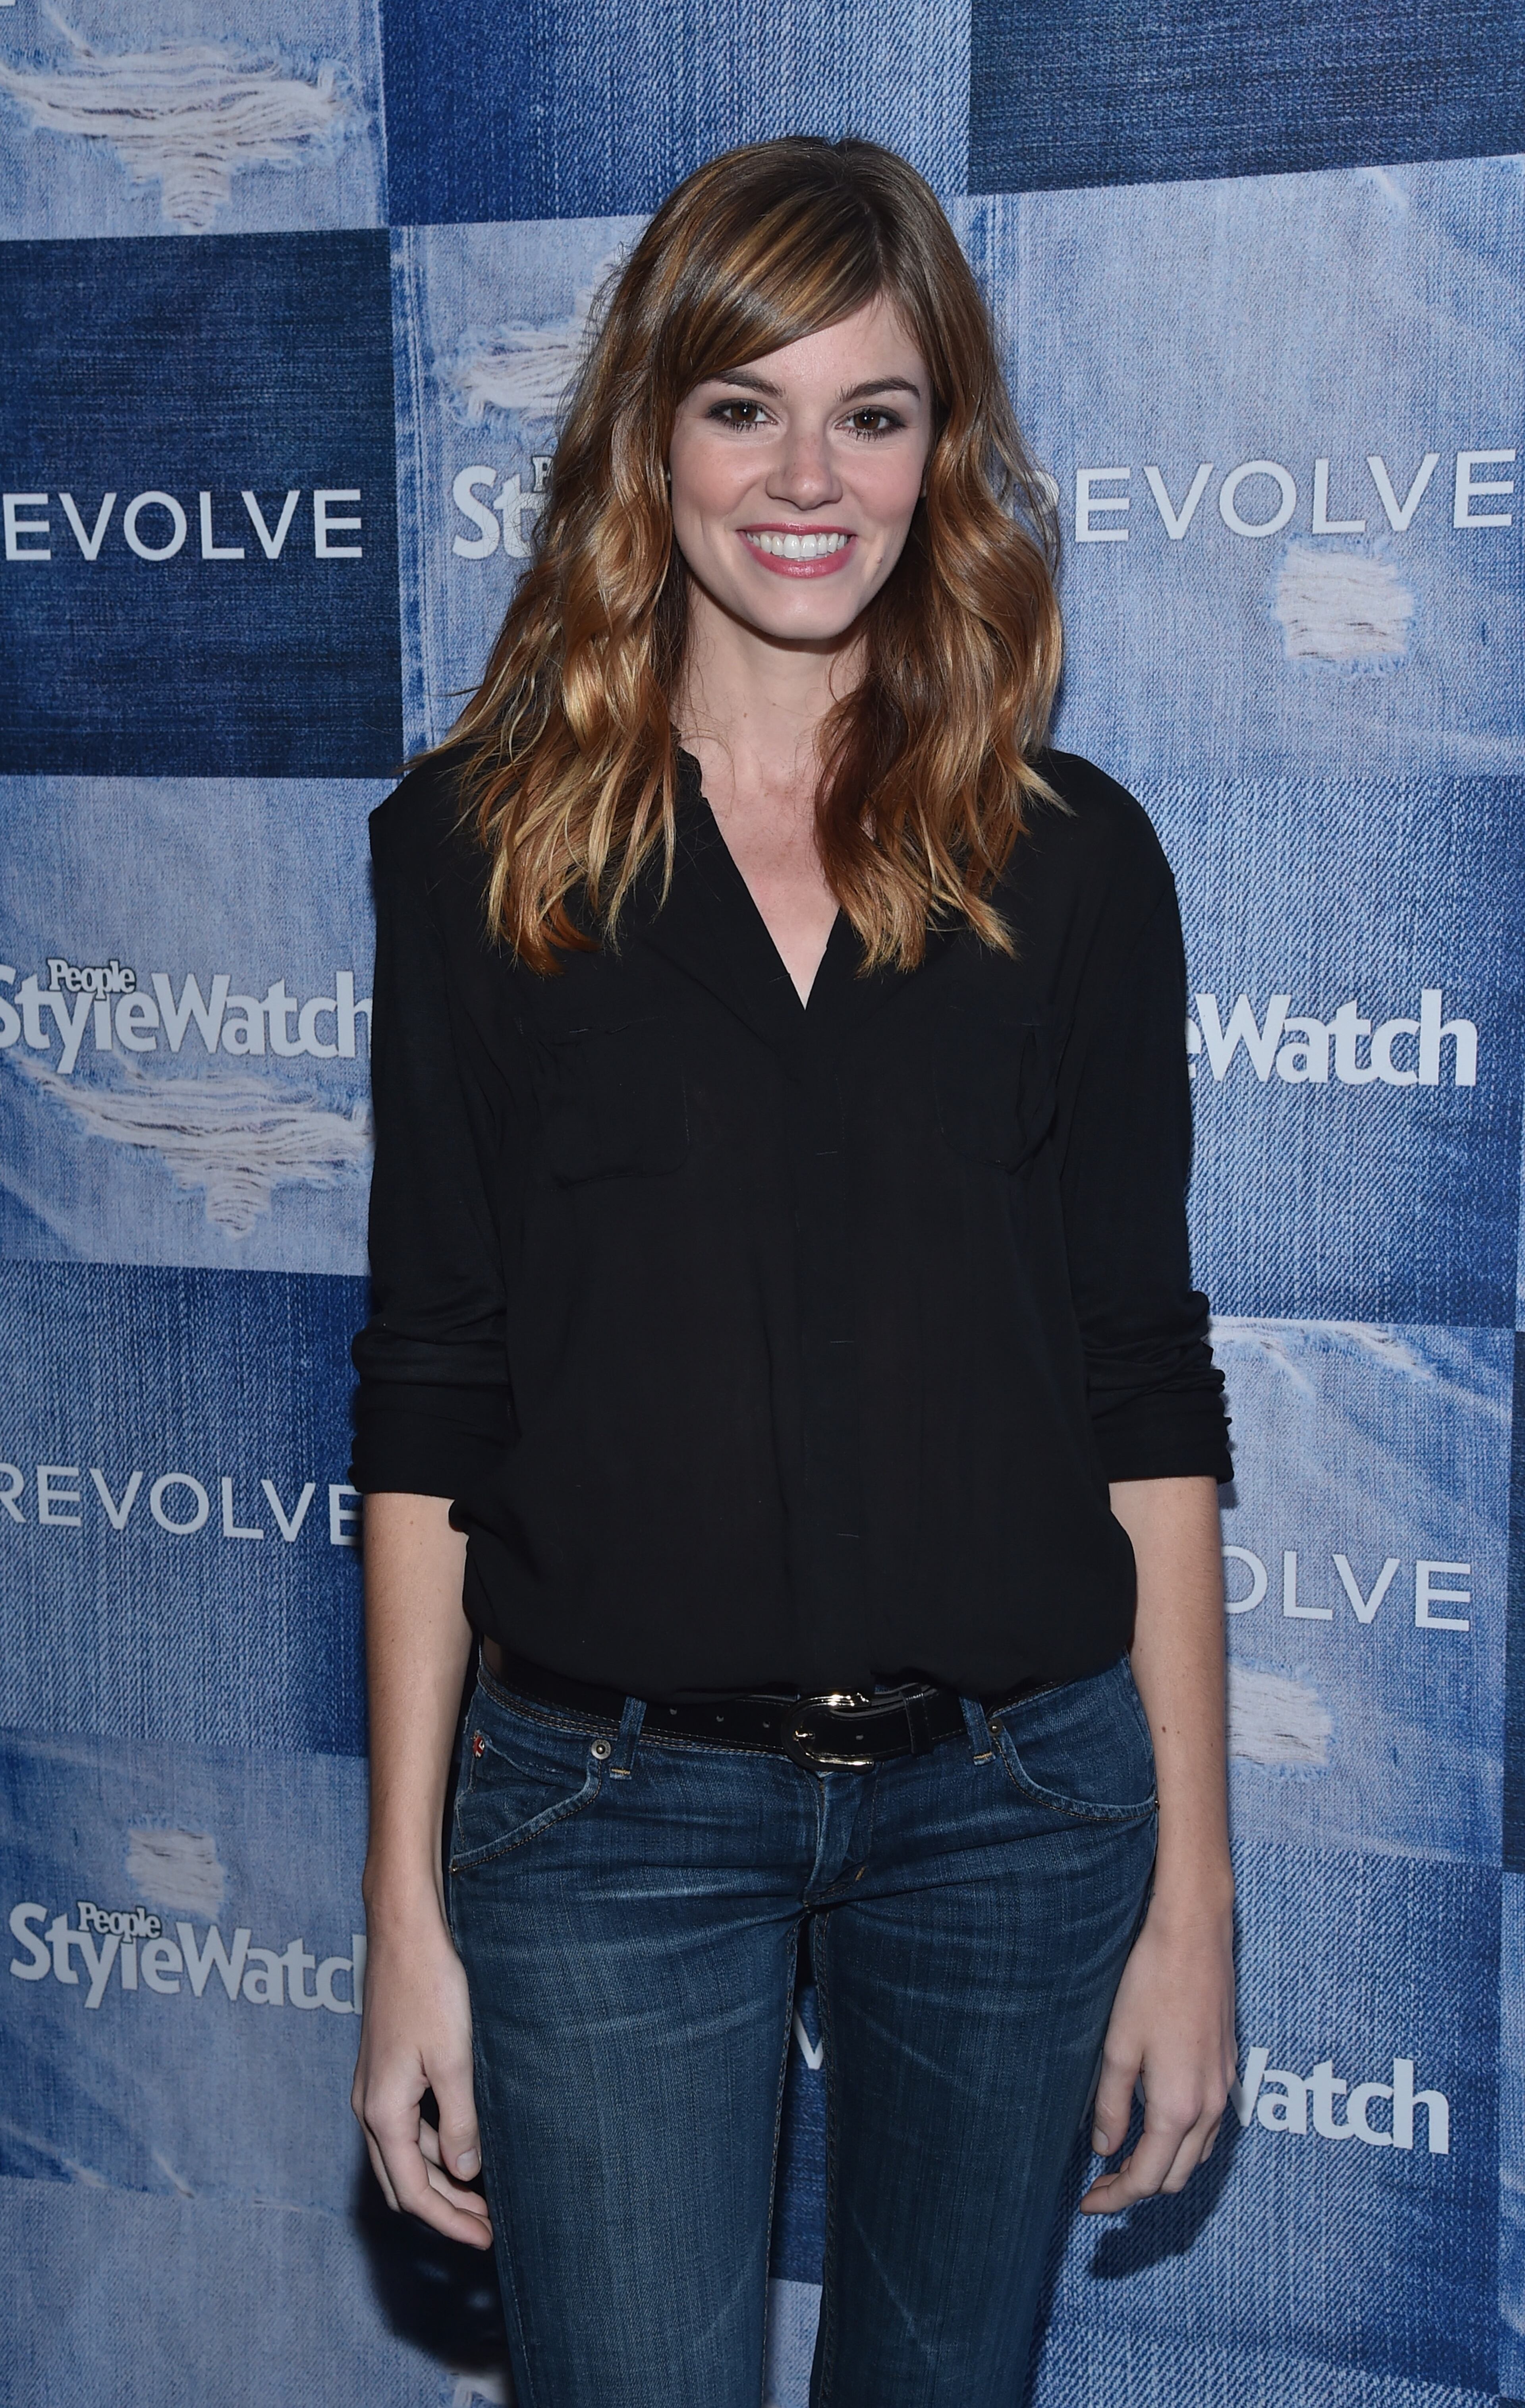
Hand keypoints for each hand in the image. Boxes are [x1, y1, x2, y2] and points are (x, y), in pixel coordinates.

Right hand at [351, 1898, 493, 2248]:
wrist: (404, 1935)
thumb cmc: (429, 1990)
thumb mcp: (453, 2059)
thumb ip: (459, 2122)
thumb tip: (465, 2172)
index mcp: (383, 2113)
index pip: (414, 2192)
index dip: (449, 2222)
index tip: (485, 2239)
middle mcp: (370, 2108)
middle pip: (403, 2183)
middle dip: (444, 2210)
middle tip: (488, 2226)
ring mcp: (375, 2090)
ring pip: (404, 2157)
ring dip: (440, 2181)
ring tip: (482, 2195)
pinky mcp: (385, 2072)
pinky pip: (405, 2129)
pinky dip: (431, 2150)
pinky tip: (461, 2148)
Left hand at [1080, 1890, 1234, 2213]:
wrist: (1194, 1935)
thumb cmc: (1150, 1984)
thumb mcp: (1118, 2047)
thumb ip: (1113, 2105)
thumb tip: (1106, 2148)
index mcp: (1179, 2108)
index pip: (1146, 2179)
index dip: (1114, 2198)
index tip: (1086, 2202)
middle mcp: (1210, 2108)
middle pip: (1174, 2177)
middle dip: (1136, 2189)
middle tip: (1098, 2182)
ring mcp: (1224, 2089)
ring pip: (1195, 2156)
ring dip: (1162, 2167)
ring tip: (1123, 2158)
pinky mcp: (1229, 2069)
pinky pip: (1209, 2129)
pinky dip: (1182, 2143)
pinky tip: (1156, 2125)